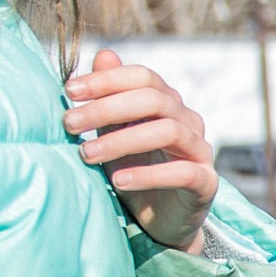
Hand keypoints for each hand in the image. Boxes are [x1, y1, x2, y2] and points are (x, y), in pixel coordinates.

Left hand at [67, 48, 219, 250]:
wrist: (159, 222)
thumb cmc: (135, 171)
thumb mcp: (116, 132)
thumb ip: (110, 97)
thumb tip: (103, 54)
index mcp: (168, 104)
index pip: (143, 77)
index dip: (107, 79)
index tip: (69, 91)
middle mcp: (189, 121)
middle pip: (155, 100)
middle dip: (107, 108)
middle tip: (70, 124)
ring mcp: (200, 151)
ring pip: (168, 131)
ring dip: (122, 141)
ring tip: (87, 154)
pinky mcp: (205, 183)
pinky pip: (183, 172)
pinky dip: (148, 175)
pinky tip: (118, 181)